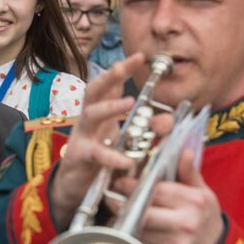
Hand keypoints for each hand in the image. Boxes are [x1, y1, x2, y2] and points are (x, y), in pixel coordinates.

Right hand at [50, 53, 146, 228]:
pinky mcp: (79, 157)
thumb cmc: (101, 160)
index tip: (140, 56)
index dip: (122, 69)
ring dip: (110, 107)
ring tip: (129, 102)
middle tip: (124, 66)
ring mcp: (82, 137)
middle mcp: (89, 120)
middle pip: (95, 90)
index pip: (110, 85)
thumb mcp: (126, 143)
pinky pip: (95, 153)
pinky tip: (126, 160)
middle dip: (110, 76)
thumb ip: (148, 130)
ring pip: (91, 114)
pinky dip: (111, 156)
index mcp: (100, 113)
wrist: (74, 188)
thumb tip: (168, 119)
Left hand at [106, 150, 223, 243]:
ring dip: (122, 220)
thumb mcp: (203, 192)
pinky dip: (130, 237)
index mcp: (193, 202)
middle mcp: (185, 223)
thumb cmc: (205, 216)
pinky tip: (125, 228)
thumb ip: (188, 172)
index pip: (156, 190)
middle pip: (144, 212)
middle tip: (111, 197)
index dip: (133, 186)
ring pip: (139, 230)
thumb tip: (183, 151)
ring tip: (115, 211)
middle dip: (122, 203)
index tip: (120, 182)